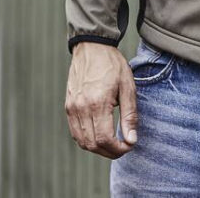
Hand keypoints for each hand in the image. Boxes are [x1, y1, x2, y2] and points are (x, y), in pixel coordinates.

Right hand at [65, 41, 138, 158]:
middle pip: (93, 144)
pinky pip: (75, 133)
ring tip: (113, 144)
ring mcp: (72, 108)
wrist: (92, 47)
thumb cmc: (112, 65)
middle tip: (124, 147)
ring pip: (82, 142)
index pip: (105, 139)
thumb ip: (129, 115)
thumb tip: (131, 140)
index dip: (118, 149)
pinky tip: (99, 135)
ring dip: (98, 148)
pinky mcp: (68, 107)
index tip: (129, 145)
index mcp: (97, 103)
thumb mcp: (128, 86)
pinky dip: (87, 140)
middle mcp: (81, 108)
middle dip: (110, 152)